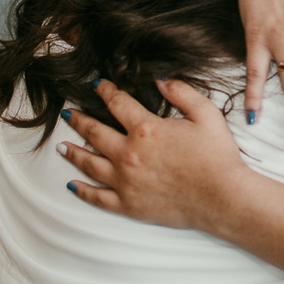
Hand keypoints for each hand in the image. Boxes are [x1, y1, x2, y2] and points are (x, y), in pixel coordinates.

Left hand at [60, 78, 248, 230]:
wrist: (222, 197)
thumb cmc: (217, 156)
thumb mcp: (206, 113)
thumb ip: (181, 92)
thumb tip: (159, 79)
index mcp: (146, 129)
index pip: (117, 104)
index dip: (105, 91)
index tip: (96, 85)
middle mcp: (129, 154)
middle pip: (94, 133)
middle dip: (79, 120)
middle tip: (68, 114)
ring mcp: (125, 182)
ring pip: (89, 164)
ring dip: (73, 152)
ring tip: (61, 146)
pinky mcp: (128, 205)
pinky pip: (97, 197)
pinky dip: (82, 191)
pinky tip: (73, 185)